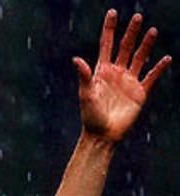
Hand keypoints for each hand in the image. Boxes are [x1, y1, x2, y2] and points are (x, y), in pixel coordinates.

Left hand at [73, 10, 171, 142]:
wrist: (103, 135)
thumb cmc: (90, 116)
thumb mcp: (86, 94)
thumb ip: (84, 76)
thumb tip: (76, 60)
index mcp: (101, 71)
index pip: (106, 45)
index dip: (109, 29)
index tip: (112, 12)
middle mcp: (116, 73)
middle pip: (125, 47)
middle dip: (130, 32)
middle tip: (137, 17)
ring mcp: (129, 82)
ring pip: (139, 58)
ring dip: (146, 45)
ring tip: (153, 31)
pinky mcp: (139, 93)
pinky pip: (151, 77)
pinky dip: (159, 68)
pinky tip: (166, 59)